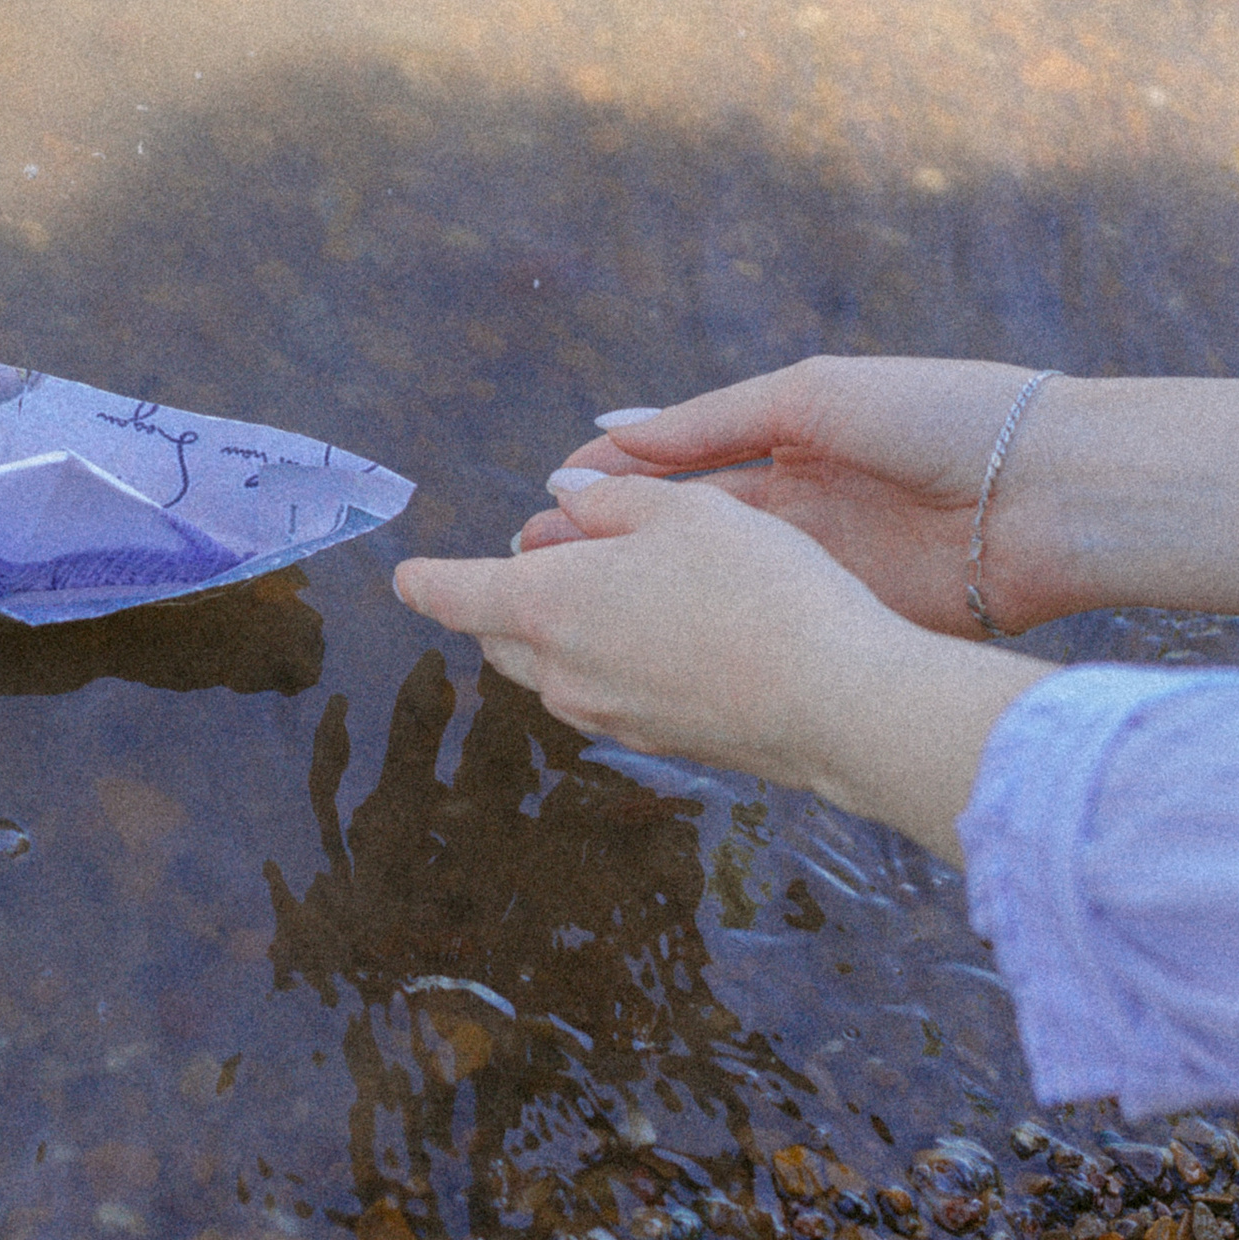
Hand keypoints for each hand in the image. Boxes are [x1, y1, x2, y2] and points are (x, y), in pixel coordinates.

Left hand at [393, 471, 1046, 862]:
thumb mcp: (682, 510)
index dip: (424, 580)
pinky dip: (608, 659)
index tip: (403, 575)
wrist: (836, 702)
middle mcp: (561, 673)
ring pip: (551, 668)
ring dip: (557, 630)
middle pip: (500, 635)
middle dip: (501, 598)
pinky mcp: (657, 741)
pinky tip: (661, 633)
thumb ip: (610, 500)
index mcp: (546, 607)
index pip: (453, 595)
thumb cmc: (758, 589)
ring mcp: (608, 717)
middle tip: (535, 556)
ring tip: (604, 587)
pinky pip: (605, 692)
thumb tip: (564, 498)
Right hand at [515, 355, 1071, 637]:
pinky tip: (651, 652)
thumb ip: (709, 424)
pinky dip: (713, 638)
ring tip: (568, 614)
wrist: (1053, 489)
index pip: (683, 469)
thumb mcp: (809, 397)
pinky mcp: (855, 618)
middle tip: (527, 570)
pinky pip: (772, 628)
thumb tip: (609, 434)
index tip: (543, 507)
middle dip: (611, 552)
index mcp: (793, 441)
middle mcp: (803, 508)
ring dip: (647, 601)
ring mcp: (828, 568)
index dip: (614, 490)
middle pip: (689, 536)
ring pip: (719, 588)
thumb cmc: (939, 415)